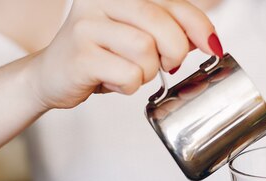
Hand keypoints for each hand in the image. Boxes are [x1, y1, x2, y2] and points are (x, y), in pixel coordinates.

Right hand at [24, 0, 221, 110]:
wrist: (52, 76)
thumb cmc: (101, 55)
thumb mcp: (138, 35)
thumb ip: (170, 30)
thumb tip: (209, 39)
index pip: (171, 3)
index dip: (199, 26)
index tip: (213, 47)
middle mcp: (100, 1)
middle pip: (160, 24)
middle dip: (174, 51)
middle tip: (166, 64)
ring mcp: (86, 26)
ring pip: (145, 52)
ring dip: (146, 73)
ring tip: (129, 71)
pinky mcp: (80, 56)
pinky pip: (128, 76)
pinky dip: (128, 87)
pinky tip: (112, 81)